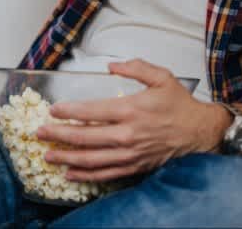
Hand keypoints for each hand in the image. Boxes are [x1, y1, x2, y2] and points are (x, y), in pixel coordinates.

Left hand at [36, 59, 228, 182]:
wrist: (201, 132)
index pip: (90, 112)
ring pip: (91, 159)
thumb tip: (111, 65)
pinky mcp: (134, 166)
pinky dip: (86, 175)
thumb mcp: (161, 77)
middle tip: (40, 133)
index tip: (52, 110)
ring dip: (66, 158)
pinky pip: (105, 174)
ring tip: (48, 155)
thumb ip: (136, 67)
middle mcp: (127, 134)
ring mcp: (130, 153)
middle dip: (58, 135)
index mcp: (130, 109)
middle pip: (85, 137)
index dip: (68, 112)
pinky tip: (70, 173)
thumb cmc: (180, 105)